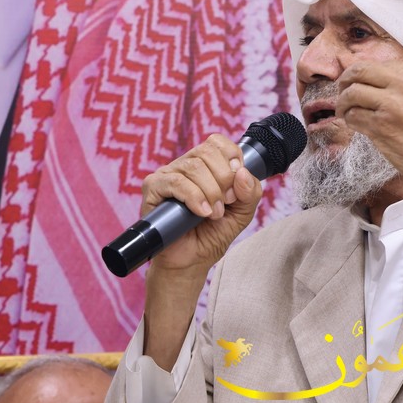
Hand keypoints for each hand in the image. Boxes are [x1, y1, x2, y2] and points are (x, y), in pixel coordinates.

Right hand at [140, 134, 262, 275]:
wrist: (192, 261)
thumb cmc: (212, 234)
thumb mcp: (242, 213)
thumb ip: (250, 192)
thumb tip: (243, 172)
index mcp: (206, 165)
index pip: (217, 142)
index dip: (232, 158)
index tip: (236, 184)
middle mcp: (185, 165)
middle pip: (206, 151)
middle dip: (224, 178)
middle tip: (226, 202)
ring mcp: (167, 175)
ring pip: (193, 166)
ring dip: (211, 192)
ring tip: (214, 214)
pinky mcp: (153, 188)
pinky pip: (175, 182)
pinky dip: (194, 197)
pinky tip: (202, 212)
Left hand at [335, 61, 402, 217]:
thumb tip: (378, 82)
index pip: (382, 64)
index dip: (366, 73)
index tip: (359, 82)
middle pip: (360, 70)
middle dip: (346, 80)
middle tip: (342, 91)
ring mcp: (394, 104)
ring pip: (352, 92)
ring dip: (343, 102)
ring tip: (345, 111)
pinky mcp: (382, 126)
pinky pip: (353, 115)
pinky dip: (349, 119)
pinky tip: (355, 124)